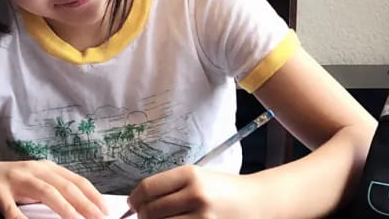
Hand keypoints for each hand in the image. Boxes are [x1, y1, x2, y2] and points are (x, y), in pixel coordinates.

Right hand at [0, 159, 108, 218]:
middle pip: (66, 186)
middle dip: (86, 204)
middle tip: (100, 218)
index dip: (92, 195)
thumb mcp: (30, 184)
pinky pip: (13, 209)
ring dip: (65, 209)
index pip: (75, 181)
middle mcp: (34, 170)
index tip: (105, 210)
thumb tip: (76, 207)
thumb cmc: (3, 185)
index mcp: (45, 168)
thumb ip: (50, 192)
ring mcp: (16, 179)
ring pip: (47, 193)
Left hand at [127, 165, 264, 218]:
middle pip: (151, 211)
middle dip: (142, 216)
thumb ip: (171, 186)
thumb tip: (137, 201)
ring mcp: (202, 218)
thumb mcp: (199, 177)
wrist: (257, 202)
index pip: (149, 187)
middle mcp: (195, 195)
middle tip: (142, 216)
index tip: (132, 203)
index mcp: (191, 174)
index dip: (135, 198)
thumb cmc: (224, 189)